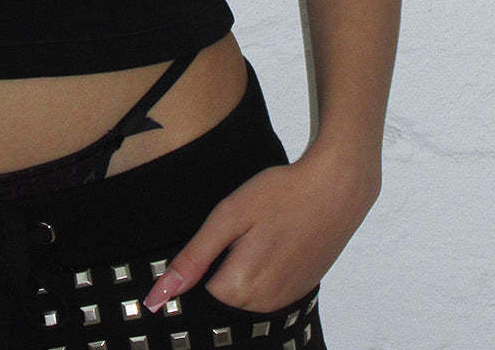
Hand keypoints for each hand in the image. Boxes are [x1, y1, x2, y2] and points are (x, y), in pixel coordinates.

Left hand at [143, 147, 379, 314]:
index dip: (195, 264)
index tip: (212, 237)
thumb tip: (158, 296)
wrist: (336, 189)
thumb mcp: (229, 216)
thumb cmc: (280, 195)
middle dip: (217, 269)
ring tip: (256, 233)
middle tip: (236, 231)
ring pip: (242, 295)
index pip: (195, 294)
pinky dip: (260, 273)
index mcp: (240, 287)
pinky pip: (265, 293)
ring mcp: (284, 300)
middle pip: (220, 296)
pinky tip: (270, 242)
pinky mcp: (299, 292)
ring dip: (239, 271)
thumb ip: (193, 258)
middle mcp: (262, 304)